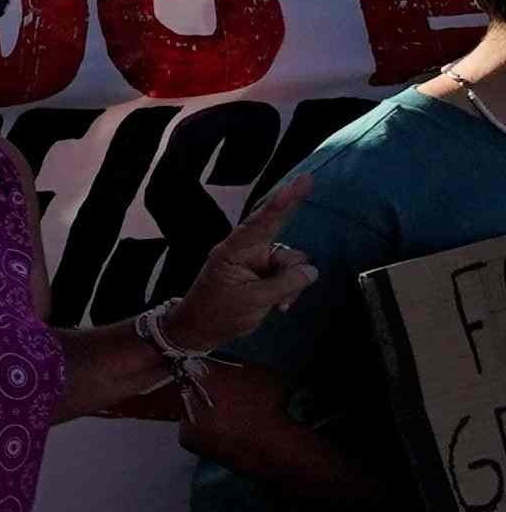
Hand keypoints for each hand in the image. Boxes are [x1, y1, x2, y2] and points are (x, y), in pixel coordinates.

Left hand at [166, 164, 320, 355]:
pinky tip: (280, 306)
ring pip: (291, 263)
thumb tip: (311, 270)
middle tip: (289, 268)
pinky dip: (289, 290)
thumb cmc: (219, 313)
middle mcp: (247, 251)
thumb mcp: (254, 300)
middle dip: (291, 262)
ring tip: (278, 304)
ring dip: (291, 284)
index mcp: (235, 250)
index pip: (263, 221)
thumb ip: (285, 283)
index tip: (302, 180)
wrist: (200, 331)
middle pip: (283, 242)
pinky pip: (289, 276)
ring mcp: (256, 262)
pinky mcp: (264, 275)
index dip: (284, 201)